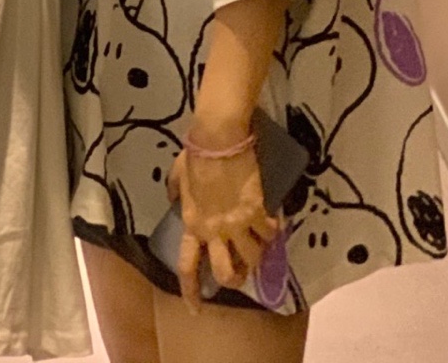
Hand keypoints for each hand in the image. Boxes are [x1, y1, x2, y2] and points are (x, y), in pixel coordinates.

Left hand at [169, 140, 278, 311]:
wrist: (219, 138)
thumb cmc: (196, 154)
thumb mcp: (178, 175)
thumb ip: (175, 191)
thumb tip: (174, 198)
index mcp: (192, 224)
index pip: (187, 267)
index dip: (191, 292)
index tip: (196, 308)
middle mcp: (214, 231)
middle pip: (225, 272)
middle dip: (234, 279)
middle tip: (240, 274)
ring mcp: (237, 223)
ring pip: (252, 257)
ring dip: (257, 255)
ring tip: (259, 247)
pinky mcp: (257, 210)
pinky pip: (269, 232)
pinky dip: (272, 232)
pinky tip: (273, 226)